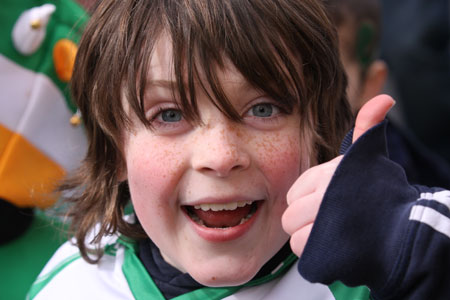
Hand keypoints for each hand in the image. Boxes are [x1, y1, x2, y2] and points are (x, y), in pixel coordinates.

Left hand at [282, 95, 394, 255]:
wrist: (408, 233)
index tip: (328, 203)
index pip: (293, 195)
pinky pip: (304, 255)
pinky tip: (335, 250)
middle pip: (290, 217)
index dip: (307, 202)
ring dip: (311, 240)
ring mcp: (324, 226)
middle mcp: (324, 197)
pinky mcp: (325, 252)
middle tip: (330, 222)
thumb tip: (385, 99)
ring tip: (335, 236)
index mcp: (327, 175)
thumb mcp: (371, 158)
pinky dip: (317, 256)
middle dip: (306, 222)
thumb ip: (366, 129)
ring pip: (295, 237)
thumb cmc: (384, 194)